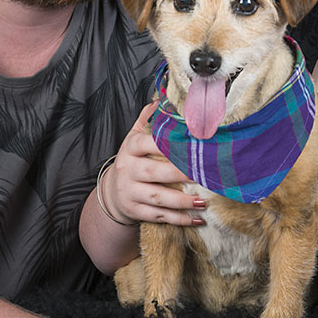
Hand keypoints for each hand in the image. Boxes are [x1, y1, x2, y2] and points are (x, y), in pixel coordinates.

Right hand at [101, 100, 204, 225]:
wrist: (113, 192)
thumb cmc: (133, 160)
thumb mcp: (135, 137)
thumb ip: (148, 119)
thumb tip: (163, 98)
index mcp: (130, 148)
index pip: (146, 143)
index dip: (167, 144)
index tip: (190, 145)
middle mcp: (128, 170)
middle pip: (155, 172)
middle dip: (180, 174)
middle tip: (204, 174)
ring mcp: (130, 193)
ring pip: (158, 198)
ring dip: (182, 201)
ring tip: (204, 201)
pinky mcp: (135, 211)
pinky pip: (159, 216)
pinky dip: (179, 219)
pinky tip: (197, 218)